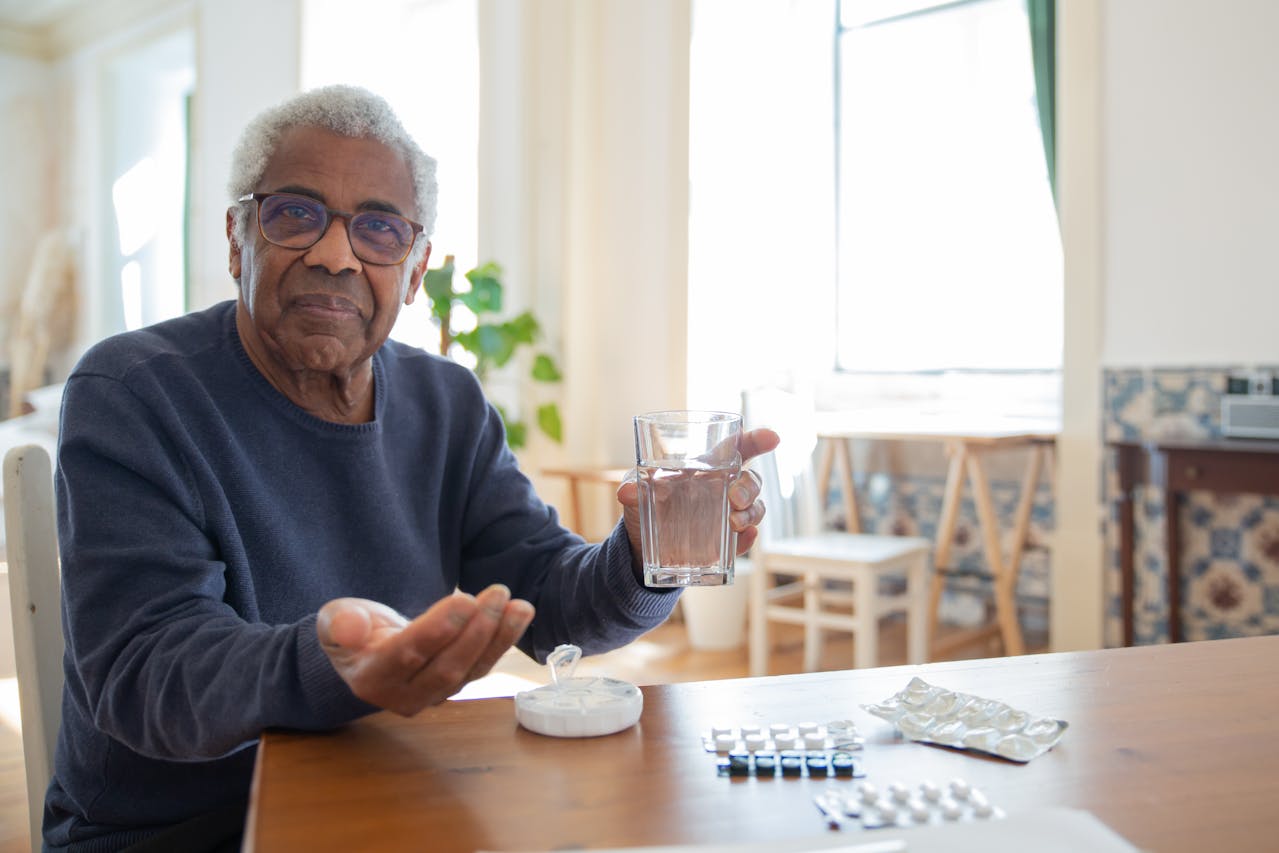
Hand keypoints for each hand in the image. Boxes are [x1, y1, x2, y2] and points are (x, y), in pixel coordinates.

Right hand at [317, 585, 534, 715]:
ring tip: (519, 605)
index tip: (465, 600)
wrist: (364, 652)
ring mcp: (432, 695)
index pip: (407, 655)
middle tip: (498, 593)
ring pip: (470, 670)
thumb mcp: (333, 620)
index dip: (437, 630)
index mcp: (371, 678)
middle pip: (446, 667)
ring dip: (498, 637)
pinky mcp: (454, 686)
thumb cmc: (350, 630)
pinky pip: (482, 665)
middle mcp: (404, 695)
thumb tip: (351, 628)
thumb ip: (340, 623)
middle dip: (476, 631)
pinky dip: (503, 640)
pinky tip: (520, 614)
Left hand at [617, 427, 780, 560]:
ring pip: (756, 509)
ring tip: (734, 523)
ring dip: (751, 514)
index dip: (757, 440)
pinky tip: (742, 539)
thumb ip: (633, 488)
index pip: (738, 448)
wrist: (641, 548)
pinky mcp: (727, 544)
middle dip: (750, 487)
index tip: (772, 438)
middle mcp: (724, 489)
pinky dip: (748, 540)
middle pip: (752, 480)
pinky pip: (746, 540)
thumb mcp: (636, 494)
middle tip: (734, 499)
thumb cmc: (644, 506)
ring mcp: (728, 516)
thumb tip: (627, 491)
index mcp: (707, 468)